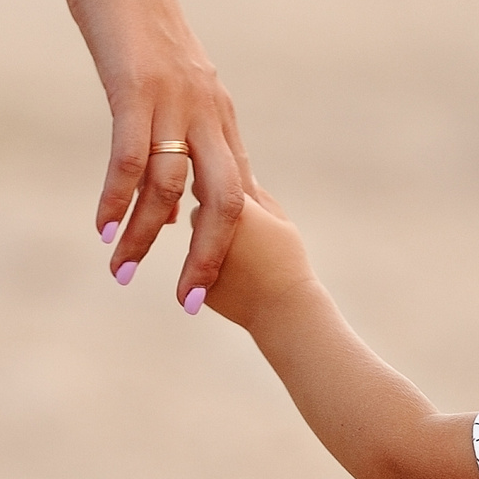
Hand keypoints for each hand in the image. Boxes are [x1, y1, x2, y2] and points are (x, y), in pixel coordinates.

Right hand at [48, 0, 248, 305]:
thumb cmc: (139, 26)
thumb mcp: (172, 84)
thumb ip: (180, 130)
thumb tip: (173, 181)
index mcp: (218, 116)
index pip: (236, 192)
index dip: (227, 244)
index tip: (211, 286)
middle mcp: (207, 113)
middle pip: (222, 201)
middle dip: (206, 257)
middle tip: (189, 305)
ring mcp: (174, 102)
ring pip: (169, 186)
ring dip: (147, 235)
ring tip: (124, 273)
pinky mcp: (136, 90)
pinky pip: (130, 156)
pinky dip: (118, 197)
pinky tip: (103, 228)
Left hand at [196, 181, 314, 327]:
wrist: (282, 308)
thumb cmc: (287, 259)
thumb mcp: (278, 218)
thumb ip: (254, 192)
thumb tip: (237, 171)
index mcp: (234, 204)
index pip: (212, 177)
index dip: (221, 182)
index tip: (227, 185)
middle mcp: (210, 224)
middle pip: (199, 204)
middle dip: (213, 210)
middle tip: (243, 230)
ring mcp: (198, 251)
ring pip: (196, 233)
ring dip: (207, 236)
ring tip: (242, 256)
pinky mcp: (192, 277)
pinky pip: (194, 262)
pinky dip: (206, 264)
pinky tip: (233, 274)